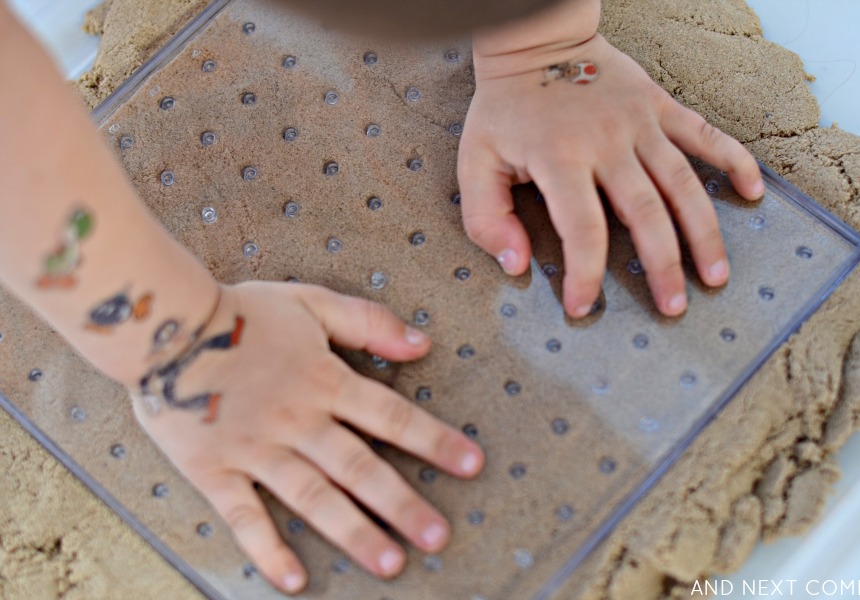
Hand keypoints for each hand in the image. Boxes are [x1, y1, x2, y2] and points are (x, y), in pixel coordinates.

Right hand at [132, 281, 483, 592]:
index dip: (434, 440)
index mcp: (324, 381)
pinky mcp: (215, 470)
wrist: (165, 323)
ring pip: (314, 497)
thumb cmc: (242, 311)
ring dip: (353, 533)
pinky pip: (244, 516)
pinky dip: (267, 549)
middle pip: (360, 468)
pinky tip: (292, 580)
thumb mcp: (311, 302)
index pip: (390, 417)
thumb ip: (367, 322)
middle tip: (438, 537)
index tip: (471, 464)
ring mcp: (257, 449)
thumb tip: (421, 343)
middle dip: (402, 504)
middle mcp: (298, 421)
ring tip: (390, 564)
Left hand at [459, 33, 763, 317]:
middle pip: (646, 213)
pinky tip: (753, 192)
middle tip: (674, 308)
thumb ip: (486, 218)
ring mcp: (639, 123)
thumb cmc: (504, 108)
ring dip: (704, 232)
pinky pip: (705, 134)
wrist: (534, 43)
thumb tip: (516, 265)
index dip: (585, 274)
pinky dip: (734, 160)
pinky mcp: (659, 105)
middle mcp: (607, 142)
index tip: (583, 306)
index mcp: (560, 159)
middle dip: (663, 266)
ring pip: (683, 183)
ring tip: (716, 275)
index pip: (582, 229)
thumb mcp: (475, 161)